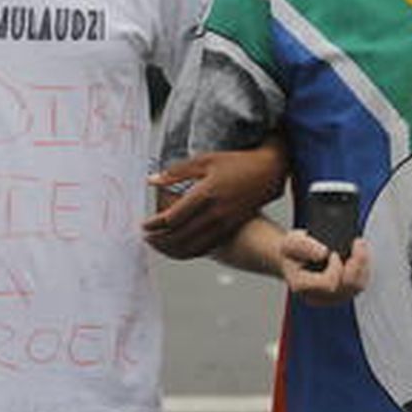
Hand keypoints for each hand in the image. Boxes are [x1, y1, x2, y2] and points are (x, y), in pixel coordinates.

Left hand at [143, 141, 287, 258]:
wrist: (268, 173)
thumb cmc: (235, 163)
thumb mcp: (205, 160)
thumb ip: (176, 172)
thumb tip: (151, 180)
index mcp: (205, 194)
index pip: (172, 217)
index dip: (154, 224)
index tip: (143, 225)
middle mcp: (215, 213)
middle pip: (179, 235)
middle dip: (159, 239)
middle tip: (146, 238)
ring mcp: (224, 224)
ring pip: (192, 246)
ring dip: (171, 249)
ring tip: (158, 246)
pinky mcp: (231, 229)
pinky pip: (206, 248)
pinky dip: (189, 252)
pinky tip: (179, 249)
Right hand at [276, 229, 370, 305]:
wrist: (292, 257)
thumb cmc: (291, 251)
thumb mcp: (291, 241)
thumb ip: (305, 246)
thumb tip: (323, 253)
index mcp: (302, 285)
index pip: (328, 283)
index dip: (335, 267)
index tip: (333, 253)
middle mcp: (317, 296)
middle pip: (347, 287)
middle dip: (356, 263)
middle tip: (356, 243)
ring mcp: (331, 297)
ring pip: (357, 286)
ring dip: (362, 264)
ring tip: (360, 245)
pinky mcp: (341, 293)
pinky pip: (359, 284)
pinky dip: (363, 268)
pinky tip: (360, 254)